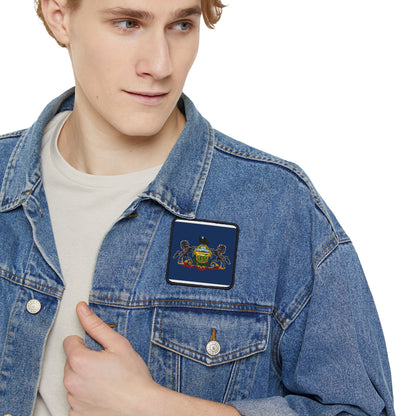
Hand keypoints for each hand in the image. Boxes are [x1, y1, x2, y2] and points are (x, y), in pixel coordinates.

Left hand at [64, 302, 239, 415]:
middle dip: (85, 360)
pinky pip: (76, 399)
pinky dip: (86, 396)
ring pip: (73, 380)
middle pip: (70, 362)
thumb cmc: (133, 377)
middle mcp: (71, 381)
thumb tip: (81, 309)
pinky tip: (102, 394)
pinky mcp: (76, 414)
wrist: (142, 407)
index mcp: (79, 360)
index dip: (85, 343)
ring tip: (106, 381)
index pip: (69, 342)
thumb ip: (95, 325)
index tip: (97, 349)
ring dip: (85, 378)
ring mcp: (73, 400)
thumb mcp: (118, 344)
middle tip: (106, 365)